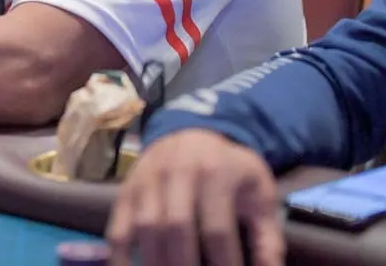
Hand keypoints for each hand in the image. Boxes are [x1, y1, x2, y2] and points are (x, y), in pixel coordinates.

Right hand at [106, 129, 284, 265]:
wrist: (192, 132)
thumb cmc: (230, 169)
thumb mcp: (260, 192)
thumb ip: (267, 235)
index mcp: (215, 172)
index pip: (217, 228)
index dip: (225, 262)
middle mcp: (176, 172)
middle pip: (176, 227)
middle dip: (185, 265)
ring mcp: (147, 180)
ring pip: (145, 227)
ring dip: (155, 262)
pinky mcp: (127, 189)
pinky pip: (117, 225)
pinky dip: (120, 255)